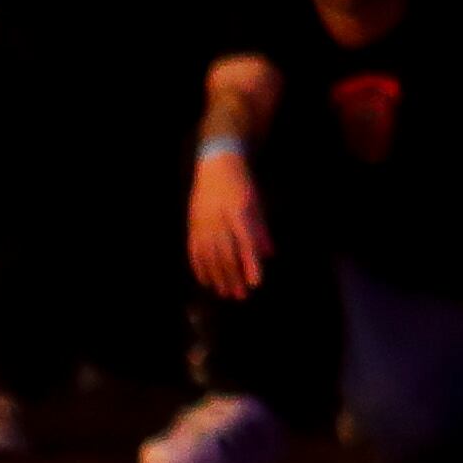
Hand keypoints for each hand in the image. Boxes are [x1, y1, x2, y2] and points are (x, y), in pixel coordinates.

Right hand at [189, 150, 270, 295]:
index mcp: (239, 213)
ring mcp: (203, 224)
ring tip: (224, 293)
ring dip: (217, 277)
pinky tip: (205, 280)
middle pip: (226, 255)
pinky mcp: (193, 226)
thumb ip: (261, 230)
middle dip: (233, 277)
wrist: (216, 166)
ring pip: (209, 256)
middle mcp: (219, 220)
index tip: (255, 283)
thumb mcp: (257, 204)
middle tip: (240, 296)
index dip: (250, 264)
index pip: (246, 243)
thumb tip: (269, 254)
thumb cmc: (241, 185)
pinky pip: (194, 251)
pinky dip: (199, 267)